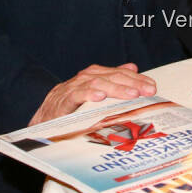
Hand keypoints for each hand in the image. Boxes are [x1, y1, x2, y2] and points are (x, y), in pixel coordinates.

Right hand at [29, 63, 156, 124]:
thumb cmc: (69, 111)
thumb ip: (112, 81)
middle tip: (147, 91)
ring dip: (115, 88)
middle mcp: (82, 79)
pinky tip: (100, 97)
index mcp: (92, 77)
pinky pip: (75, 95)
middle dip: (131, 83)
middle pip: (109, 76)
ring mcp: (71, 89)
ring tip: (131, 94)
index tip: (152, 87)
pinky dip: (88, 94)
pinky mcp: (60, 102)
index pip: (117, 73)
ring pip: (95, 83)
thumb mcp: (93, 97)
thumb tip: (133, 67)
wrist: (39, 124)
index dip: (136, 79)